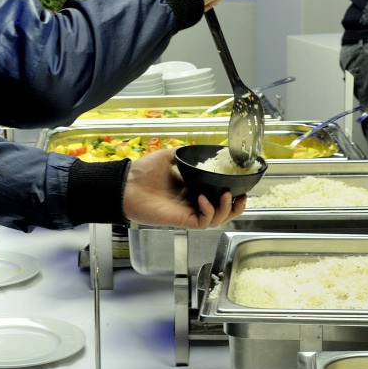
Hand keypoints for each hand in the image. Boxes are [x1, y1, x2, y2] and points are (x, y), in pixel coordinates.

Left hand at [121, 147, 246, 228]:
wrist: (126, 184)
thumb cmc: (142, 172)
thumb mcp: (167, 156)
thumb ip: (182, 153)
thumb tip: (196, 146)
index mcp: (190, 189)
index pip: (216, 195)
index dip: (230, 193)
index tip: (239, 184)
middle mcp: (191, 203)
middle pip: (221, 211)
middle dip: (235, 206)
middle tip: (241, 196)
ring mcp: (187, 212)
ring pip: (216, 220)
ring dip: (225, 209)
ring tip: (225, 195)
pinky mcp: (181, 221)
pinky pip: (202, 222)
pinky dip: (208, 212)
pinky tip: (203, 200)